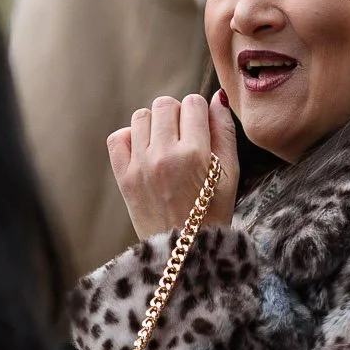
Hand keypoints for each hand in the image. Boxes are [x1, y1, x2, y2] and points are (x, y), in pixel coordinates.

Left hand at [109, 91, 239, 240]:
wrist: (184, 251)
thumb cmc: (213, 213)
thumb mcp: (231, 174)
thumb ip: (225, 132)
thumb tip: (216, 99)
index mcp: (194, 154)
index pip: (193, 103)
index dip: (200, 112)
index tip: (202, 129)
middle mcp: (163, 155)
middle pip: (165, 104)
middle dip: (177, 115)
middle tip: (184, 137)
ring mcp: (139, 166)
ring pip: (141, 116)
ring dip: (154, 124)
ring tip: (165, 145)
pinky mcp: (123, 176)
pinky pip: (118, 138)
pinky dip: (130, 139)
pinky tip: (145, 152)